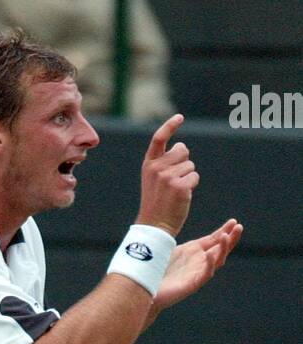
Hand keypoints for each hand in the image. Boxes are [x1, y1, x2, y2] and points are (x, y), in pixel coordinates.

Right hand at [137, 113, 198, 237]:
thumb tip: (181, 145)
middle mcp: (157, 168)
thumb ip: (165, 162)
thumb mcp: (154, 179)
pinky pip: (195, 177)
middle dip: (184, 162)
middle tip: (174, 181)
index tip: (180, 117)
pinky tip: (182, 196)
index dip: (170, 126)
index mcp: (149, 164)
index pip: (159, 138)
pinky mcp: (180, 186)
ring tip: (176, 192)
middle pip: (182, 151)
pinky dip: (192, 186)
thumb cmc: (157, 203)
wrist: (154, 226)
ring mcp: (168, 177)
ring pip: (190, 165)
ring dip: (188, 177)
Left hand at [148, 219, 242, 316]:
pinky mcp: (192, 284)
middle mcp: (198, 262)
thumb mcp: (167, 246)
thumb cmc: (155, 269)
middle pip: (221, 249)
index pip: (214, 240)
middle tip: (239, 227)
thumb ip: (175, 234)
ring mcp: (196, 273)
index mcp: (194, 252)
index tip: (233, 221)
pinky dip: (209, 264)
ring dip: (223, 249)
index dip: (225, 230)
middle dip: (231, 238)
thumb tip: (171, 215)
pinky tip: (211, 254)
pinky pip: (205, 274)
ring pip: (217, 261)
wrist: (147, 289)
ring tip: (226, 236)